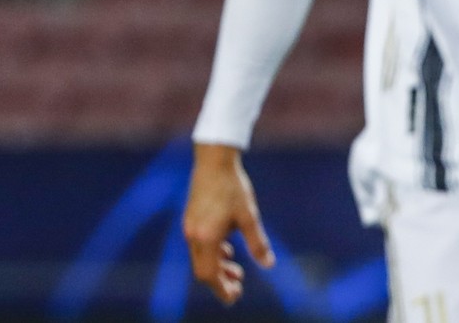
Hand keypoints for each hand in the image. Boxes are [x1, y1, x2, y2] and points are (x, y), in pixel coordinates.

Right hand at [183, 143, 275, 305]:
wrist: (214, 161)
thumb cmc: (233, 187)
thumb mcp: (249, 216)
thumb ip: (257, 242)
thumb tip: (269, 264)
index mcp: (206, 238)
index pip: (210, 275)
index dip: (222, 289)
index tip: (235, 297)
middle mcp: (193, 236)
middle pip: (203, 271)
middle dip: (221, 281)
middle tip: (239, 286)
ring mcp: (189, 228)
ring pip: (200, 259)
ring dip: (218, 267)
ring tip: (237, 269)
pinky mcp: (190, 220)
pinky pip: (199, 246)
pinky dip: (213, 253)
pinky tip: (228, 248)